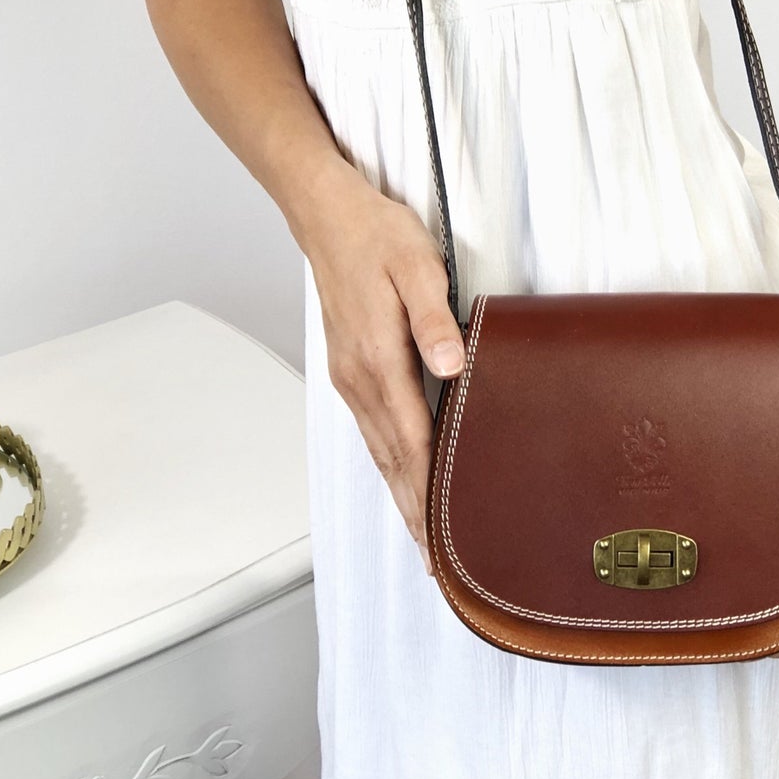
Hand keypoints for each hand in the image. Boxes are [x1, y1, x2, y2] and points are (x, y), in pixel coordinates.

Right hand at [290, 161, 465, 572]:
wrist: (327, 215)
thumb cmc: (377, 236)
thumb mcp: (419, 267)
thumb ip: (437, 320)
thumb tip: (451, 368)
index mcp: (379, 361)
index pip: (411, 446)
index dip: (427, 497)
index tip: (439, 542)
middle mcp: (360, 380)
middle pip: (392, 462)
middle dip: (414, 514)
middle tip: (437, 564)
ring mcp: (351, 377)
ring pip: (380, 451)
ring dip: (401, 493)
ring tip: (423, 536)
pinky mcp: (352, 368)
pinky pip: (375, 430)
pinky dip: (391, 463)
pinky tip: (405, 476)